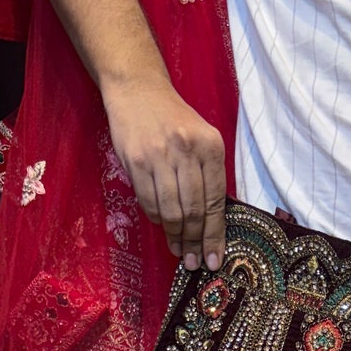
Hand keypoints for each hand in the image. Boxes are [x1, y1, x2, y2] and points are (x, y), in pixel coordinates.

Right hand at [102, 72, 227, 270]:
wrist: (138, 89)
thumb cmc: (175, 120)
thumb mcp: (202, 140)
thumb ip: (208, 177)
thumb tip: (211, 226)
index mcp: (210, 147)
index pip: (215, 202)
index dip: (214, 236)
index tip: (215, 260)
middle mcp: (187, 150)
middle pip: (194, 211)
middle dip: (195, 242)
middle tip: (195, 261)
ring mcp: (159, 155)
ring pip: (171, 211)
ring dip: (175, 236)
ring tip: (179, 250)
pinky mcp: (136, 160)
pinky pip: (149, 202)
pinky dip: (157, 219)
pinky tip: (162, 225)